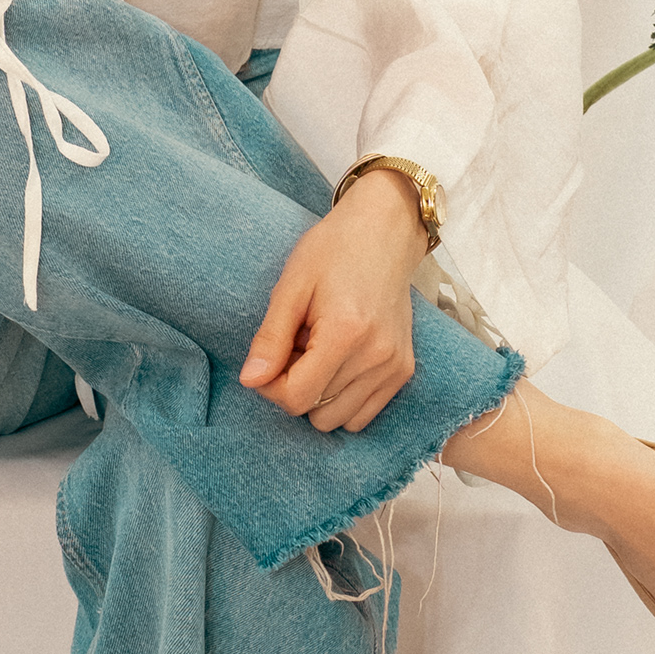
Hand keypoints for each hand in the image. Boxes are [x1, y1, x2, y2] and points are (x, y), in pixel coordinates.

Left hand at [239, 170, 427, 432]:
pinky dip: (343, 399)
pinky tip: (339, 362)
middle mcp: (377, 358)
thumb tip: (250, 382)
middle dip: (296, 387)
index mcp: (346, 334)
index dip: (271, 387)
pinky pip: (363, 415)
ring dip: (320, 395)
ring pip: (338, 421)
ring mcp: (395, 368)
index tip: (270, 358)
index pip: (297, 398)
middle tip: (298, 346)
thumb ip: (270, 338)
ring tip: (320, 352)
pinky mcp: (404, 371)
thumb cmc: (333, 251)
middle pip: (316, 413)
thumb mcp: (291, 286)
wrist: (385, 232)